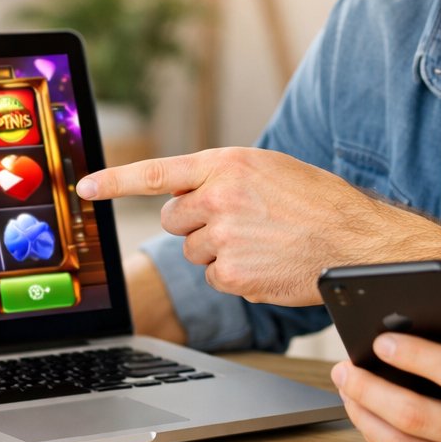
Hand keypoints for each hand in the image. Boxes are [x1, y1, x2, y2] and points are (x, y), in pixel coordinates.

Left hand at [77, 147, 392, 304]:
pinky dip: (234, 276)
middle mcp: (219, 197)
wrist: (356, 242)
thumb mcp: (269, 170)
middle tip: (234, 224)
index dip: (115, 181)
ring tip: (261, 243)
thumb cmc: (319, 203)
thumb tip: (184, 192)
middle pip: (173, 218)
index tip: (84, 187)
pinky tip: (265, 264)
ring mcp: (223, 237)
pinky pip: (213, 278)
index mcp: (227, 164)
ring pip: (193, 251)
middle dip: (193, 224)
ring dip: (218, 251)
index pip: (157, 172)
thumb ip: (224, 176)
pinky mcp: (232, 274)